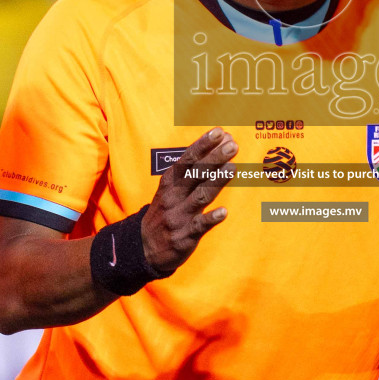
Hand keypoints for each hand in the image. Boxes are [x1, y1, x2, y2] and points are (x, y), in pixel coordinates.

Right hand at [141, 128, 236, 274]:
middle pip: (196, 174)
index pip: (188, 159)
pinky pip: (199, 227)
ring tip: (232, 168)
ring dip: (216, 181)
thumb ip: (195, 168)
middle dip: (214, 158)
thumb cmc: (167, 210)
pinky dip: (210, 219)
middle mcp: (173, 196)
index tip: (219, 132)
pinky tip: (224, 212)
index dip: (203, 145)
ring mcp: (178, 216)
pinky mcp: (184, 237)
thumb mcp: (172, 188)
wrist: (146, 248)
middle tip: (232, 145)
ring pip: (200, 196)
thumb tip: (221, 142)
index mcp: (170, 182)